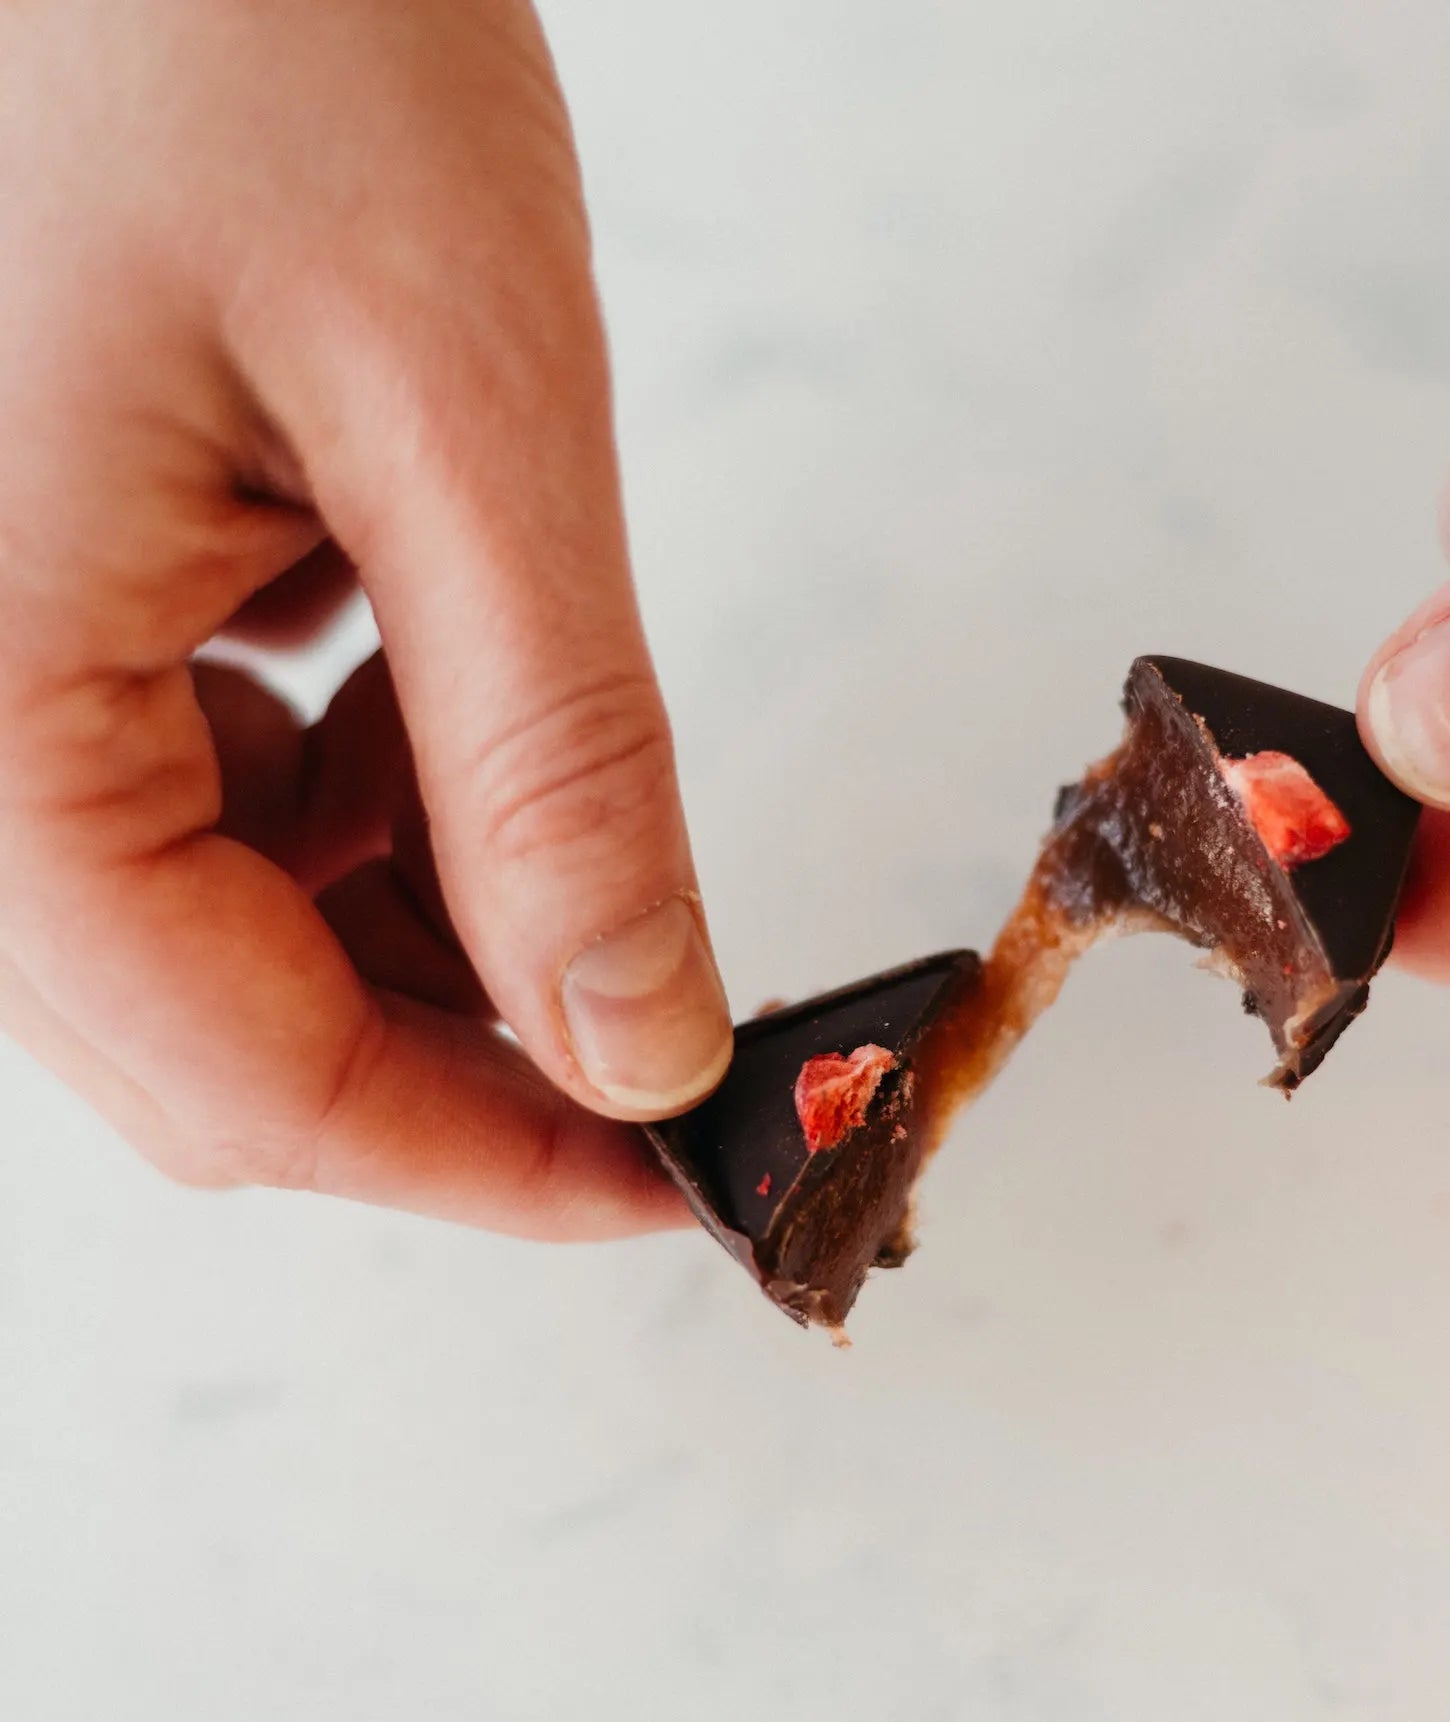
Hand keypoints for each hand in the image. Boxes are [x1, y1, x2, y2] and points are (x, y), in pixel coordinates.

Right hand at [0, 0, 732, 1236]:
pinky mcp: (36, 594)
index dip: (490, 1164)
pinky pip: (209, 788)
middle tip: (685, 1043)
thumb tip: (640, 1038)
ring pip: (222, 924)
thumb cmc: (236, 15)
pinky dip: (377, 802)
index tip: (686, 1178)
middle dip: (471, 1059)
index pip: (240, 1079)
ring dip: (434, 929)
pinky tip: (469, 720)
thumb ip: (555, 765)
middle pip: (219, 1029)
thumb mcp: (459, 415)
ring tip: (596, 853)